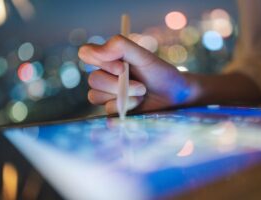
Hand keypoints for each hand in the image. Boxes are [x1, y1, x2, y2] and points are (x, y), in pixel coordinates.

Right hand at [78, 35, 198, 113]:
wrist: (174, 96)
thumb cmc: (160, 73)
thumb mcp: (143, 56)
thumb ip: (120, 46)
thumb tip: (95, 50)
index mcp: (110, 59)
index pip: (86, 54)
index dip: (99, 60)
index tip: (121, 67)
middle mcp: (105, 75)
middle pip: (93, 79)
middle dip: (117, 84)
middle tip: (141, 85)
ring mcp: (108, 94)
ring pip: (96, 96)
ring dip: (122, 96)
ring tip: (142, 93)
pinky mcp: (113, 109)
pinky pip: (107, 109)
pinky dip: (125, 106)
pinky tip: (138, 103)